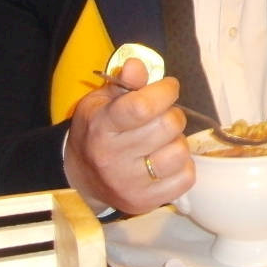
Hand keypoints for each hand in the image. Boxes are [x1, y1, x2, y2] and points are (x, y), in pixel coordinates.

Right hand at [63, 57, 193, 213]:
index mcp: (102, 127)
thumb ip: (123, 82)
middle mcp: (113, 157)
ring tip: (162, 142)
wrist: (81, 178)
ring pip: (180, 152)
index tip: (168, 87)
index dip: (165, 91)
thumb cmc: (97, 132)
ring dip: (177, 142)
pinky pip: (186, 178)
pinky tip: (165, 162)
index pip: (142, 107)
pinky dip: (182, 166)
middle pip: (168, 126)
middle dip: (172, 114)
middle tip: (162, 117)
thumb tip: (138, 64)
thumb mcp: (101, 101)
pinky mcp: (145, 202)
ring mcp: (129, 184)